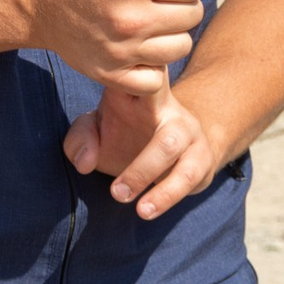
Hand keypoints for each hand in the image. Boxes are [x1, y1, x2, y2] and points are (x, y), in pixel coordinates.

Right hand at [26, 0, 220, 91]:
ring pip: (181, 48)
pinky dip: (153, 67)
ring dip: (172, 34)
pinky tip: (140, 50)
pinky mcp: (111, 75)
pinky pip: (157, 80)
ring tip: (151, 23)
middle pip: (193, 15)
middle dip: (182, 4)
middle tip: (157, 0)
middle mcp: (129, 17)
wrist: (44, 1)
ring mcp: (120, 50)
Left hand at [63, 83, 225, 220]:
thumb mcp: (97, 128)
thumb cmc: (126, 131)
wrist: (176, 146)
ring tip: (140, 211)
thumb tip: (85, 163)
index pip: (139, 74)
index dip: (134, 72)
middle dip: (140, 162)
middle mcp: (168, 107)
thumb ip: (81, 137)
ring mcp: (188, 131)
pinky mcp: (202, 158)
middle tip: (116, 194)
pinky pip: (190, 176)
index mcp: (140, 92)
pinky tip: (148, 209)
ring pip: (173, 149)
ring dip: (159, 185)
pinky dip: (168, 195)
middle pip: (157, 120)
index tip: (117, 81)